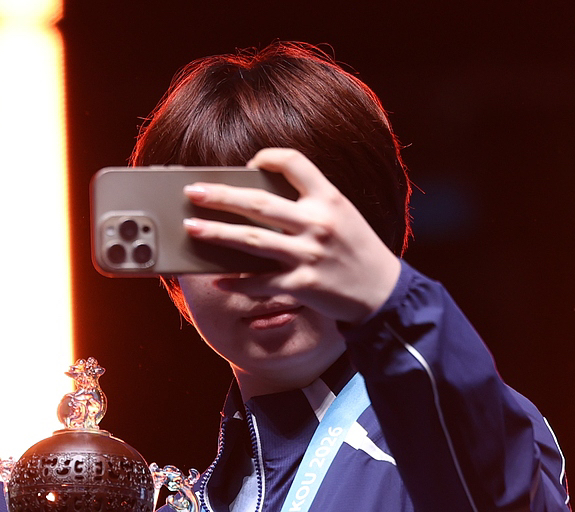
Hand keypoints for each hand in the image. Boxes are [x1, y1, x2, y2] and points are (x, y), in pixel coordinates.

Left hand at [183, 147, 401, 322]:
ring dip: (217, 233)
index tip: (246, 164)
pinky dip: (237, 281)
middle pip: (259, 203)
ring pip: (252, 241)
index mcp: (328, 198)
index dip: (267, 157)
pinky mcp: (303, 284)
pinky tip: (217, 278)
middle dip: (221, 196)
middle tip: (192, 193)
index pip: (294, 163)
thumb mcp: (342, 214)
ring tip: (192, 229)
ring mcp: (309, 254)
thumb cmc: (356, 249)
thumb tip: (256, 200)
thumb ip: (308, 203)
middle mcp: (318, 222)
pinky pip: (261, 283)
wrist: (382, 290)